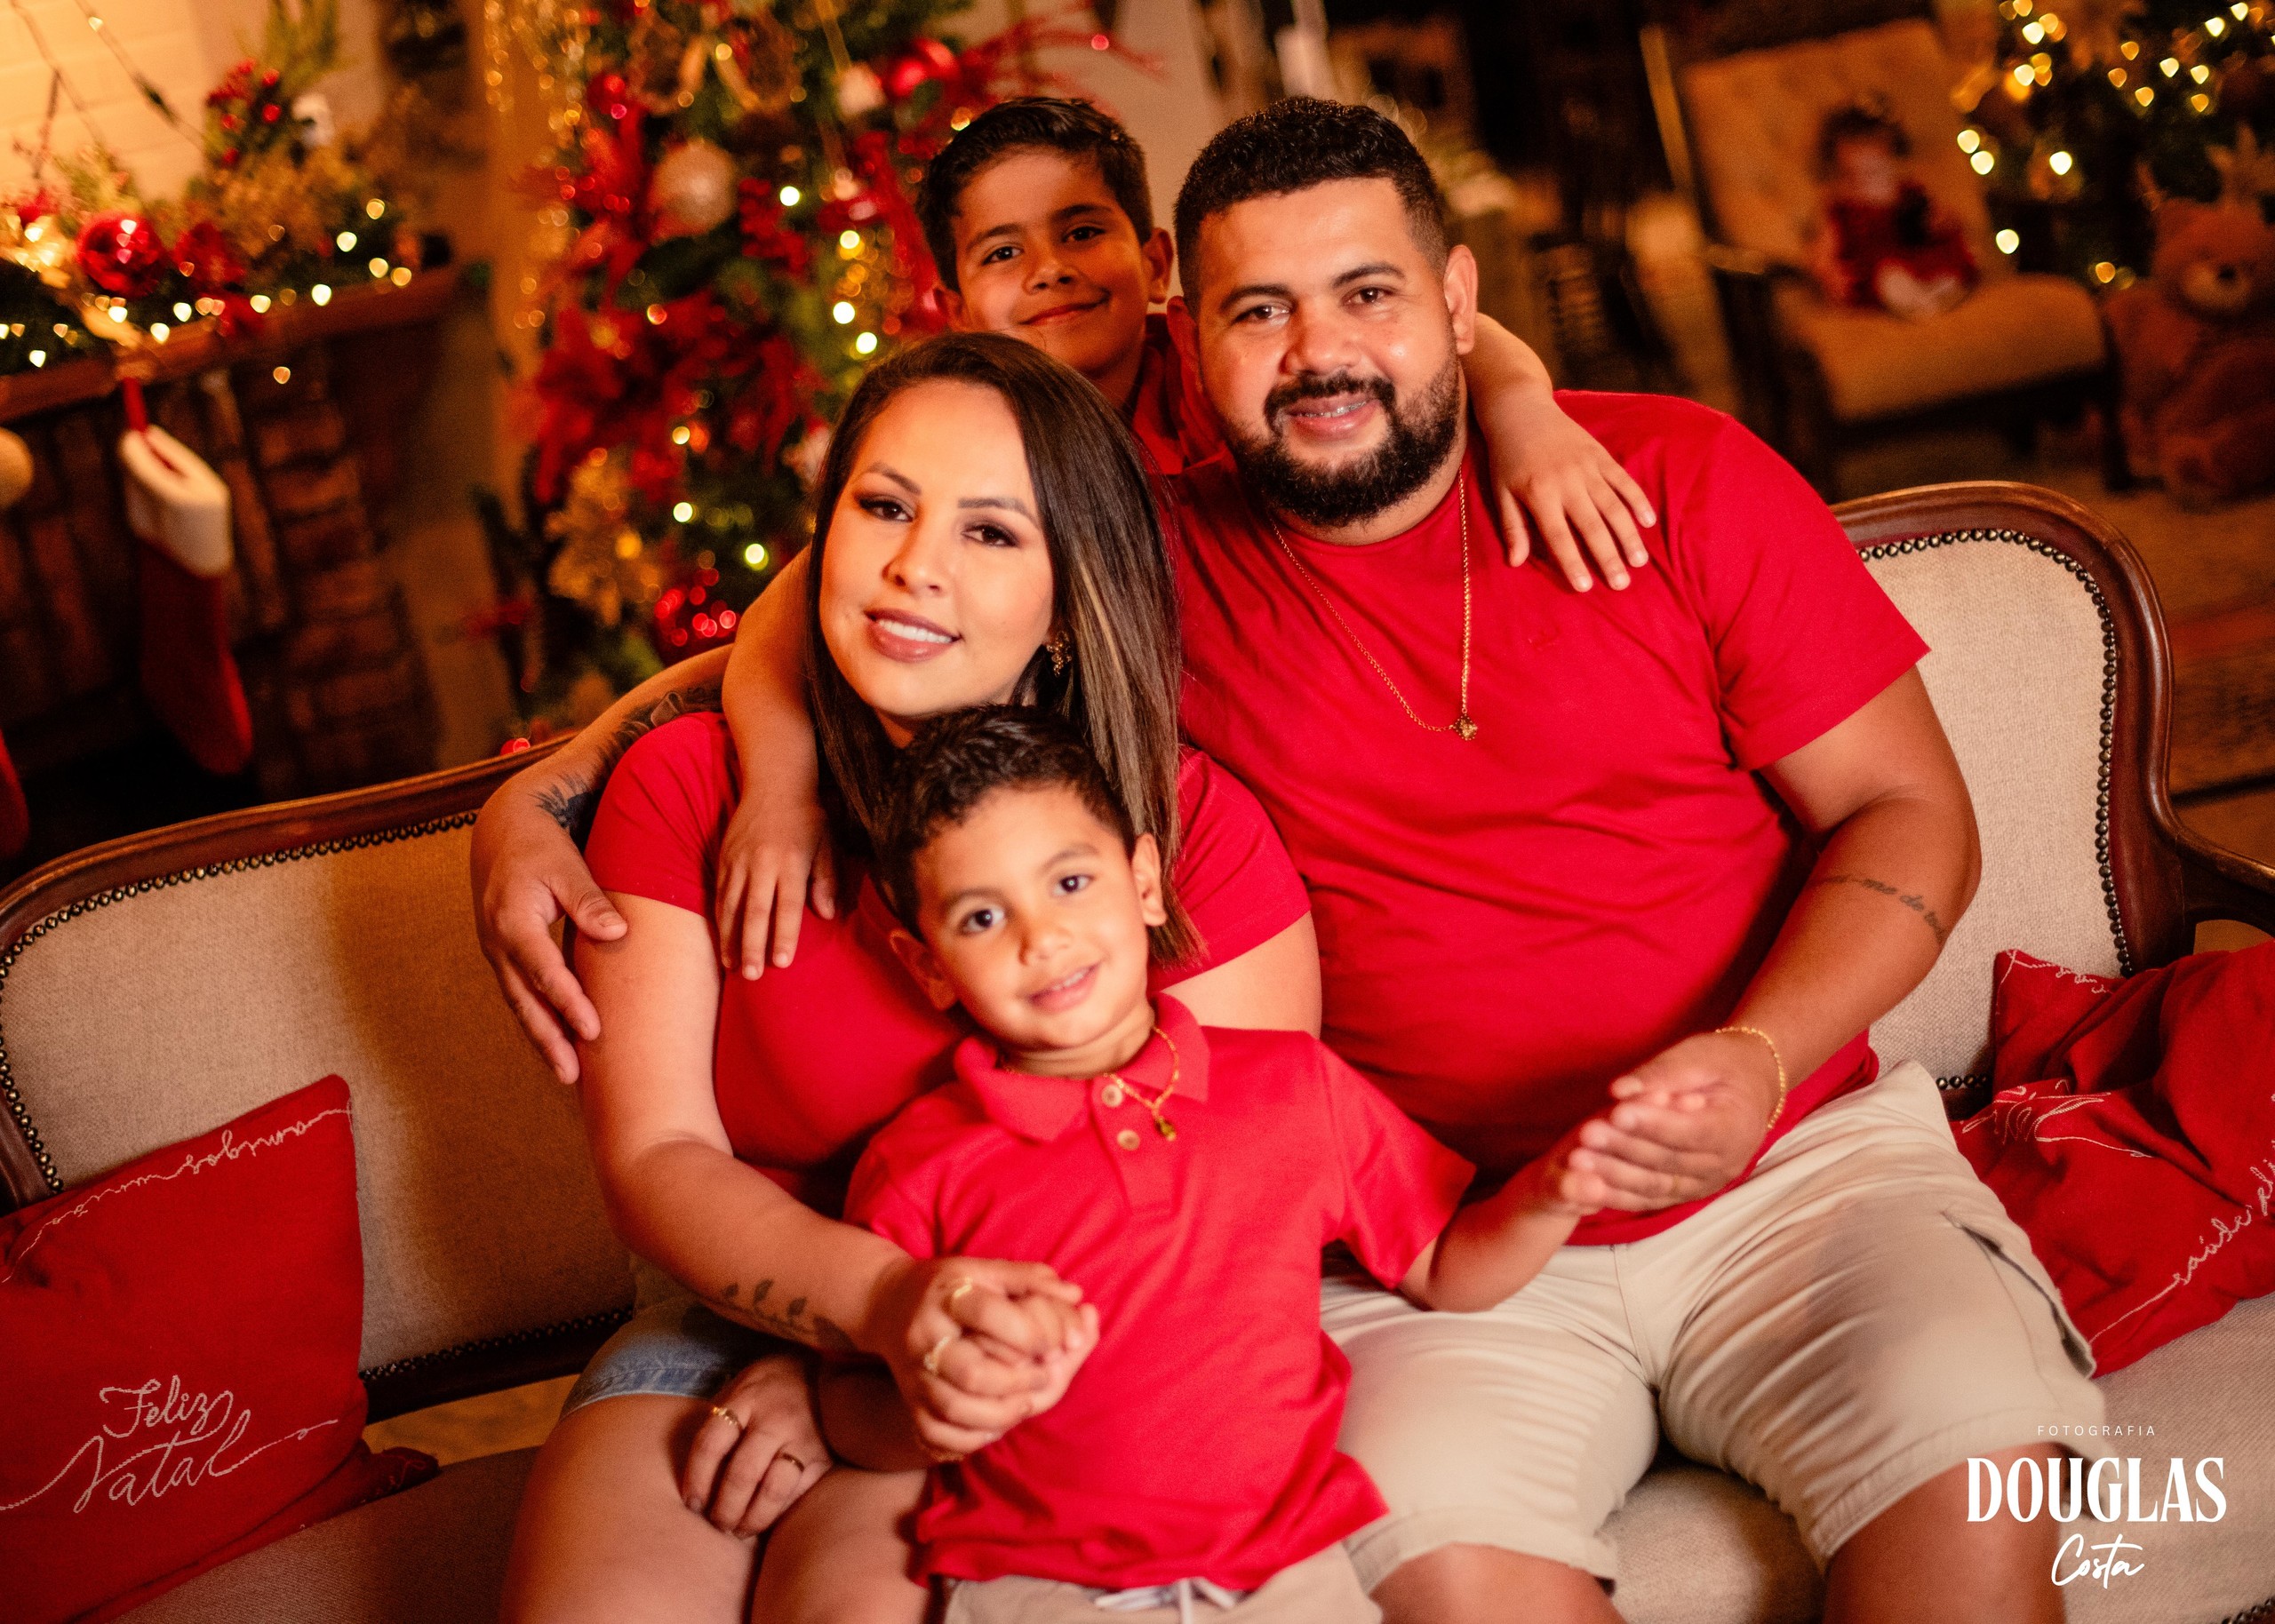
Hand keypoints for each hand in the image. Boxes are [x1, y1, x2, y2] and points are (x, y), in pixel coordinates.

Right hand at [470, 776, 626, 1084]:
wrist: (501, 832)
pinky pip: (520, 996)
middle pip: (524, 1001)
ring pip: (519, 1004)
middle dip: (548, 1039)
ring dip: (541, 1039)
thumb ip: (589, 900)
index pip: (544, 971)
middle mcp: (498, 943)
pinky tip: (557, 1045)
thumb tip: (617, 931)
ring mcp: (497, 953)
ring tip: (567, 1075)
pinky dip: (537, 1022)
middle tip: (572, 1075)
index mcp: (514, 921)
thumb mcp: (566, 864)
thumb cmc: (540, 845)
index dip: (568, 1002)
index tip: (593, 1030)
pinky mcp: (504, 957)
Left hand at [682, 1349, 830, 1536]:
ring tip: (740, 1531)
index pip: (710, 1445)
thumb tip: (693, 1469)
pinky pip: (797, 1494)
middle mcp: (774, 1419)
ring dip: (750, 1519)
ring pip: (771, 1492)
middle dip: (723, 1509)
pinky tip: (766, 1520)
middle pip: (740, 1475)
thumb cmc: (775, 1385)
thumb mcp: (745, 1387)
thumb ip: (723, 1420)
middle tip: (716, 1524)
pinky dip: (778, 1514)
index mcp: (746, 1398)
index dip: (695, 1480)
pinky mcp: (824, 1458)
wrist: (832, 1375)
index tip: (692, 1503)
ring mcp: (802, 1439)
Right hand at [713, 779, 836, 980]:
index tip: (781, 962)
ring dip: (729, 937)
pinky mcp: (724, 857)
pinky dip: (719, 918)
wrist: (775, 782)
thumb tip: (829, 914)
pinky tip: (721, 939)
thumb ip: (826, 879)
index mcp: (791, 861)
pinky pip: (719, 893)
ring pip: (730, 905)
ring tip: (731, 966)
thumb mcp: (826, 843)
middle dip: (751, 945)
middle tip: (751, 975)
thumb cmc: (808, 817)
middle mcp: (762, 863)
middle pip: (755, 910)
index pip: (787, 905)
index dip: (784, 934)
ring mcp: (739, 860)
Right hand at [862, 1256, 1096, 1459]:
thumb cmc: (949, 1286)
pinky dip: (968, 1438)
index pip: (989, 1316)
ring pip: (954, 1409)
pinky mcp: (909, 1400)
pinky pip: (935, 1433)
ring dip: (999, 1416)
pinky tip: (993, 1426)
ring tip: (1024, 1404)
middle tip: (1045, 1377)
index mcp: (947, 1297)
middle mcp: (925, 1336)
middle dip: (1018, 1383)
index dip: (1031, 1333)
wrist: (887, 1303)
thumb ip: (1031, 1279)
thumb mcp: (984, 1269)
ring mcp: (913, 1373)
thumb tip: (1077, 1298)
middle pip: (972, 1373)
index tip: (1057, 1343)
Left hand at [1482, 395, 1657, 591]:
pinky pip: (1624, 480)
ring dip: (1628, 535)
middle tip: (1621, 585)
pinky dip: (1637, 501)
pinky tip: (1648, 522)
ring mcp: (1587, 467)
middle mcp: (1566, 482)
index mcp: (1539, 494)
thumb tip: (1515, 562)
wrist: (1521, 410)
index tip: (1585, 587)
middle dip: (1608, 557)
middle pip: (1592, 525)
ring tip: (1639, 562)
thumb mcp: (1500, 492)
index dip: (1572, 562)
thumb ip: (1512, 527)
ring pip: (1613, 506)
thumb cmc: (1507, 457)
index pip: (1558, 535)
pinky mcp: (1600, 455)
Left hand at [1566, 1030, 1782, 1211]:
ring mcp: (1705, 1184)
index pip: (1690, 1132)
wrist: (1748, 1086)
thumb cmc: (1722, 1065)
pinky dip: (1617, 1194)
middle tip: (1585, 1135)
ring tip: (1577, 1160)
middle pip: (1668, 1162)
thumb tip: (1619, 1090)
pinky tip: (1586, 1185)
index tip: (1616, 1113)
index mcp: (1736, 1128)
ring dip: (1613, 1175)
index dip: (1652, 1125)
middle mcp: (1725, 1165)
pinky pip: (1649, 1199)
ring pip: (1655, 1187)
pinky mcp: (1686, 1192)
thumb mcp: (1699, 1056)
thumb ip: (1661, 1073)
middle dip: (1623, 1148)